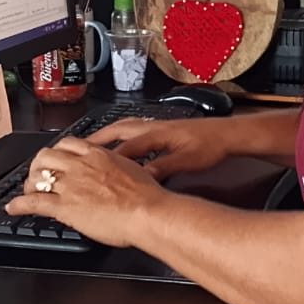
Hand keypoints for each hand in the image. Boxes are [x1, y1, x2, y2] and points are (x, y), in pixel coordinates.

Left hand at [5, 137, 167, 246]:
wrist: (146, 211)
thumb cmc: (146, 195)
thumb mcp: (132, 169)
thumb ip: (116, 167)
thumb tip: (114, 172)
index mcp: (97, 154)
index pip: (66, 144)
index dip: (56, 152)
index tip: (56, 159)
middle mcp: (80, 166)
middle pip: (45, 156)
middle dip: (38, 166)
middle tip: (38, 176)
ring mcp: (70, 185)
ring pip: (36, 177)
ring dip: (28, 185)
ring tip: (28, 192)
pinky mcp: (64, 206)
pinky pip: (33, 202)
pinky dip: (19, 205)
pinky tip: (14, 208)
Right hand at [88, 118, 230, 180]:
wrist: (227, 134)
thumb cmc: (210, 146)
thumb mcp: (188, 161)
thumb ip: (165, 168)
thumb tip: (143, 177)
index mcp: (156, 134)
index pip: (124, 148)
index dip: (105, 160)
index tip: (88, 170)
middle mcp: (152, 127)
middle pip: (117, 130)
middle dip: (96, 140)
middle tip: (76, 150)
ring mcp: (155, 126)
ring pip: (123, 127)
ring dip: (106, 135)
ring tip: (89, 145)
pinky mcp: (161, 129)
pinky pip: (132, 130)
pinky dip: (119, 135)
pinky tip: (118, 145)